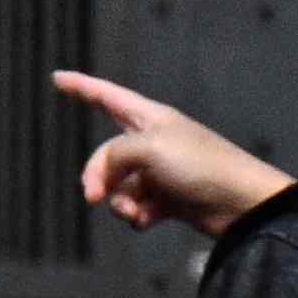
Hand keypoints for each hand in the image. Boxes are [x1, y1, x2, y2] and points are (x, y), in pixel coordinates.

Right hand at [55, 68, 288, 238]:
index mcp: (149, 118)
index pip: (107, 96)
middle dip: (97, 176)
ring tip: (137, 211)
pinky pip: (137, 208)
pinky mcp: (169, 200)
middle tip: (95, 196)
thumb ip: (114, 156)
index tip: (57, 77)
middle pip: (106, 155)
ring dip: (120, 202)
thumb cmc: (201, 165)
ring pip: (118, 187)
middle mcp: (153, 142)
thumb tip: (101, 183)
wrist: (240, 203)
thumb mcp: (149, 148)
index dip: (81, 87)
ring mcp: (160, 172)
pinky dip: (138, 215)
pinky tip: (150, 219)